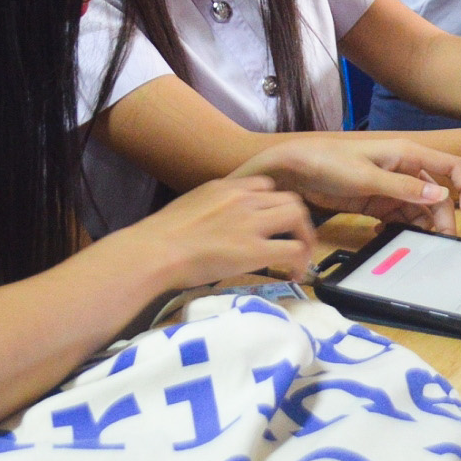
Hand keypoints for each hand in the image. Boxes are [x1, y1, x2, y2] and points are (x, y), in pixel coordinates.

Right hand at [129, 175, 316, 289]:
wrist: (156, 250)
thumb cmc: (160, 235)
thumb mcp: (189, 205)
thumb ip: (209, 207)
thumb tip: (213, 222)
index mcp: (226, 187)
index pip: (265, 186)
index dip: (274, 204)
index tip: (273, 222)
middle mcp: (244, 199)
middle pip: (289, 198)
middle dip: (296, 219)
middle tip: (295, 239)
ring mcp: (252, 223)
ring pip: (297, 217)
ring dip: (304, 237)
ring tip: (301, 256)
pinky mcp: (255, 250)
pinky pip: (292, 249)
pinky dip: (299, 260)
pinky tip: (292, 274)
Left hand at [235, 139, 460, 233]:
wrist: (293, 170)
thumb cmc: (328, 162)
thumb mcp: (366, 177)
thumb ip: (403, 187)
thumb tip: (439, 195)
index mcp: (407, 154)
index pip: (451, 167)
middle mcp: (403, 169)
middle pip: (437, 195)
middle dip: (441, 218)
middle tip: (438, 243)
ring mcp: (390, 185)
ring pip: (419, 209)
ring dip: (419, 226)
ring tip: (410, 241)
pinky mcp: (377, 200)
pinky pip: (399, 216)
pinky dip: (398, 227)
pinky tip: (383, 233)